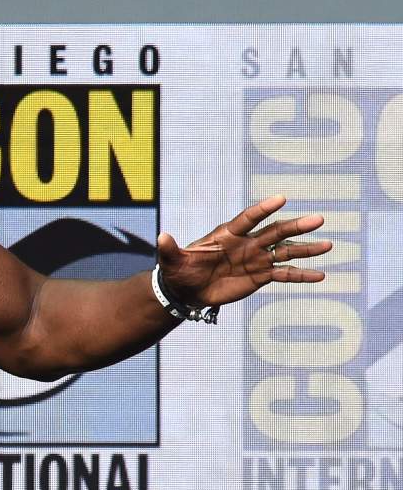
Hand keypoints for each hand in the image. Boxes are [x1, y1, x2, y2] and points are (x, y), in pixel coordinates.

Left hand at [156, 195, 331, 306]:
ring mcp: (256, 259)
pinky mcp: (260, 276)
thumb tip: (161, 237)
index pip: (248, 219)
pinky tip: (320, 276)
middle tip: (318, 219)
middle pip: (274, 232)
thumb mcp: (171, 261)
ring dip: (306, 249)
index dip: (263, 209)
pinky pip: (284, 275)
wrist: (186, 289)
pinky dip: (301, 275)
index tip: (281, 199)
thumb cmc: (179, 271)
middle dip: (296, 227)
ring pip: (285, 252)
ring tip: (328, 245)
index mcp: (227, 234)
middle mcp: (246, 244)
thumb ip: (170, 249)